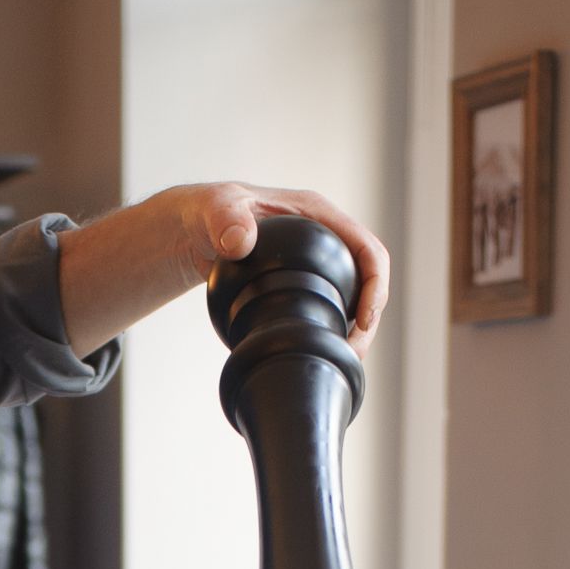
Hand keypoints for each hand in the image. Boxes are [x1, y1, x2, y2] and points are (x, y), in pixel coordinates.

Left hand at [182, 183, 390, 356]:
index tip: (365, 319)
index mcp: (317, 215)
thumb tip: (239, 242)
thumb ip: (224, 219)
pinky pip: (330, 308)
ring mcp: (316, 263)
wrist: (194, 232)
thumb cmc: (207, 212)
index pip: (366, 247)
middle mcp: (324, 237)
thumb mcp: (213, 209)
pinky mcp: (304, 284)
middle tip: (353, 353)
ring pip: (351, 298)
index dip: (375, 284)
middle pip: (367, 279)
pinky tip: (322, 353)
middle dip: (369, 318)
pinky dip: (332, 332)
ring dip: (354, 331)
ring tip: (343, 359)